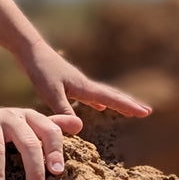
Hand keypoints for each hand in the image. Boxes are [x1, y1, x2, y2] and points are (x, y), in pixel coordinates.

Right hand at [0, 105, 81, 179]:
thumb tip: (79, 124)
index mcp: (28, 117)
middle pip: (26, 141)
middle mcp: (10, 116)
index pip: (49, 130)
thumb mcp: (25, 127)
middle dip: (33, 169)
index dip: (55, 150)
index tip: (57, 172)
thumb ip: (50, 128)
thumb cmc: (1, 130)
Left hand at [23, 44, 151, 117]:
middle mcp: (85, 85)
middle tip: (147, 111)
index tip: (146, 112)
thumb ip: (64, 110)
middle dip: (129, 104)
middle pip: (112, 95)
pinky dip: (99, 102)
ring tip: (129, 110)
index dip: (129, 106)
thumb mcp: (50, 92)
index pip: (111, 99)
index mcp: (84, 87)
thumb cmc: (40, 70)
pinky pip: (90, 96)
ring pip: (103, 95)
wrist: (31, 51)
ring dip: (117, 103)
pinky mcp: (70, 83)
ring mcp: (78, 83)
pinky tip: (100, 107)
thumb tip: (80, 128)